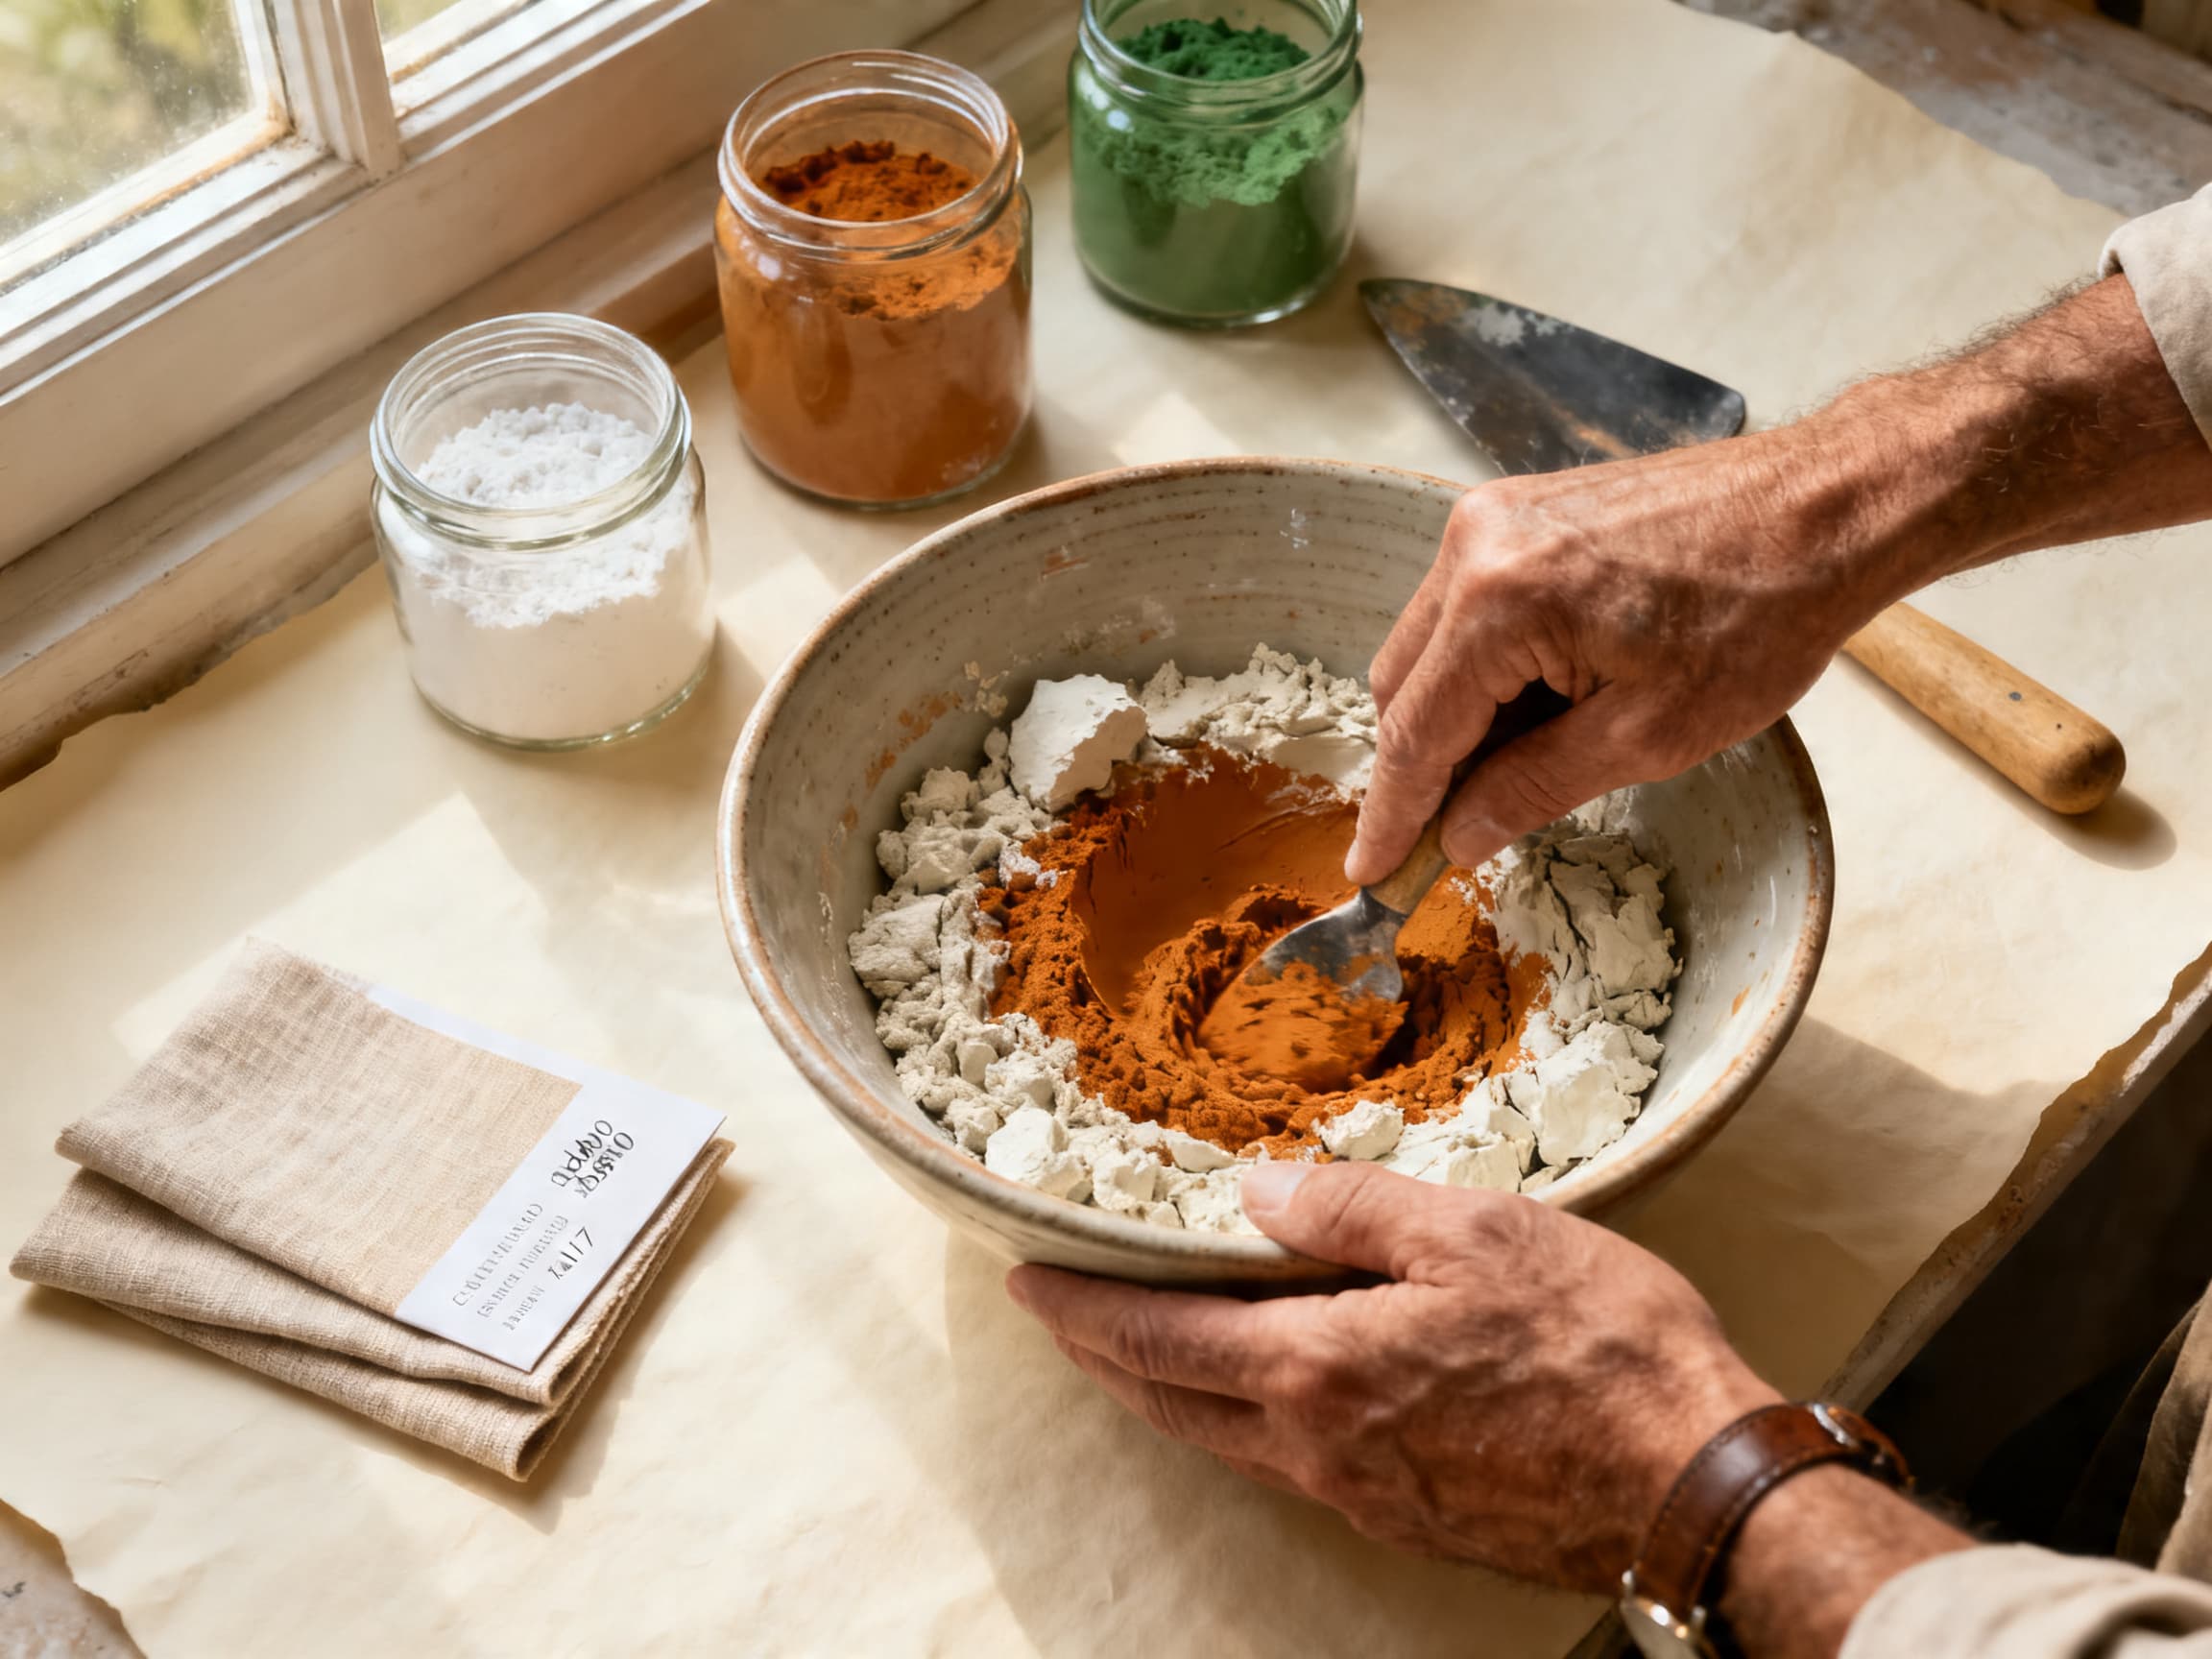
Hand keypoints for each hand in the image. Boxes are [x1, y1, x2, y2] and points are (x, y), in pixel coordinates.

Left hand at [1006, 1161, 1778, 1592]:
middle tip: (1059, 1313)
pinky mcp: (1408, 1518)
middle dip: (1101, 1354)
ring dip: (1164, 1390)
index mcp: (1317, 1370)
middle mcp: (1316, 1448)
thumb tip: (1249, 1191)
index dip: (1081, 1307)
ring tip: (1138, 1346)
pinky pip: (1285, 1464)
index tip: (1026, 1279)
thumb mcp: (1474, 1232)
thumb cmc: (1600, 1345)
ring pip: (1222, 1440)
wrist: (1694, 1482)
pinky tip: (1259, 1391)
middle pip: (1169, 1401)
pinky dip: (1236, 1418)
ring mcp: (1360, 1495)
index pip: (1156, 1337)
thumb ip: (1347, 1207)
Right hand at [1348, 428, 1896, 885]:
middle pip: (1402, 685)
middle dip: (1425, 765)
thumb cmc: (1757, 618)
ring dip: (1459, 714)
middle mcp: (1475, 545)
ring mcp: (1493, 518)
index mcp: (1498, 602)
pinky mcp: (1519, 510)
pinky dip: (1486, 666)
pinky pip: (1465, 607)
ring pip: (1430, 647)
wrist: (1823, 510)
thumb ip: (1532, 788)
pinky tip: (1547, 700)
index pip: (1413, 732)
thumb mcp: (1648, 736)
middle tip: (1463, 830)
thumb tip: (1458, 837)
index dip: (1391, 814)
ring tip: (1533, 755)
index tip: (1372, 873)